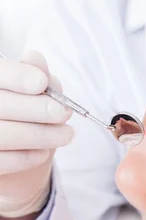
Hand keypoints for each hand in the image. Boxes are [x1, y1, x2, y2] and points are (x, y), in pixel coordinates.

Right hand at [0, 51, 73, 218]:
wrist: (19, 150)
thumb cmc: (30, 110)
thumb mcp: (37, 89)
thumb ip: (37, 72)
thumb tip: (33, 58)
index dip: (17, 76)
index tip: (42, 83)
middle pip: (1, 104)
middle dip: (37, 109)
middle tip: (64, 113)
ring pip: (3, 135)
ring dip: (40, 135)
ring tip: (66, 134)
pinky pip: (1, 161)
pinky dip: (25, 157)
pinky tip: (43, 152)